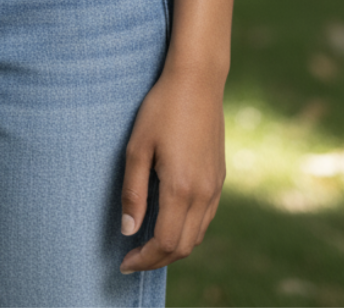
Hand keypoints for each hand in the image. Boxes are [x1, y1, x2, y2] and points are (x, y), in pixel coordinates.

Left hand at [118, 64, 225, 272]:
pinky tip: (169, 221)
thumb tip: (128, 230)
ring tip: (148, 244)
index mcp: (181, 188)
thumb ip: (133, 192)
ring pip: (197, 235)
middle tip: (133, 259)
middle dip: (157, 260)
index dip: (144, 259)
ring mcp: (215, 186)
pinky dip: (187, 231)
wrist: (198, 81)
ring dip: (173, 247)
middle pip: (183, 246)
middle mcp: (204, 193)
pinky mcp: (220, 177)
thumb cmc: (162, 109)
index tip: (124, 262)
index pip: (164, 243)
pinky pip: (206, 218)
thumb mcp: (138, 147)